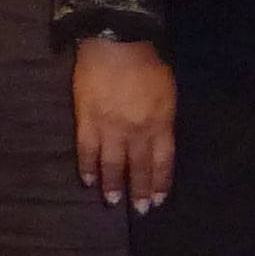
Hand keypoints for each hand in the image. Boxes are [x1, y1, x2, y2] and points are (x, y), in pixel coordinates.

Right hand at [71, 38, 176, 210]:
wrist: (116, 43)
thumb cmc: (148, 63)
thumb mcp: (168, 93)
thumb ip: (163, 119)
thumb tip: (158, 140)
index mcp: (160, 124)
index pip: (162, 162)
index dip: (160, 182)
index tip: (158, 199)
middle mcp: (137, 132)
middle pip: (138, 167)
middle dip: (140, 191)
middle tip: (140, 211)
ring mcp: (110, 128)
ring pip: (112, 165)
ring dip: (113, 186)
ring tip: (113, 203)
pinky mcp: (86, 121)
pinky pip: (87, 151)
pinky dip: (88, 167)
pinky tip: (89, 181)